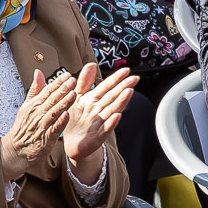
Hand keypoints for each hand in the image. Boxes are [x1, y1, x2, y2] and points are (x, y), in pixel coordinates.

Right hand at [1, 68, 80, 184]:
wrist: (15, 151)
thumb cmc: (23, 128)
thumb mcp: (26, 106)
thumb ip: (35, 89)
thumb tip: (38, 72)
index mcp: (33, 105)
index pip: (46, 91)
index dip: (57, 83)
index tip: (67, 75)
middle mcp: (36, 114)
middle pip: (51, 100)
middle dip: (62, 90)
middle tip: (72, 81)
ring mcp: (41, 126)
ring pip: (53, 112)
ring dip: (63, 103)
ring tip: (73, 94)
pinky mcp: (45, 139)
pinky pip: (53, 129)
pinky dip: (60, 122)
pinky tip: (67, 116)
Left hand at [59, 62, 138, 176]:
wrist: (72, 143)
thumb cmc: (76, 119)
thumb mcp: (77, 97)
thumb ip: (84, 81)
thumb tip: (91, 64)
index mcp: (93, 100)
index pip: (106, 87)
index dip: (116, 79)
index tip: (126, 70)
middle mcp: (99, 110)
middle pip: (112, 97)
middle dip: (123, 87)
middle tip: (134, 79)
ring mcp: (100, 123)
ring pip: (112, 110)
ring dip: (121, 102)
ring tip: (129, 92)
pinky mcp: (97, 137)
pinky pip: (105, 129)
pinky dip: (111, 123)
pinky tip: (117, 116)